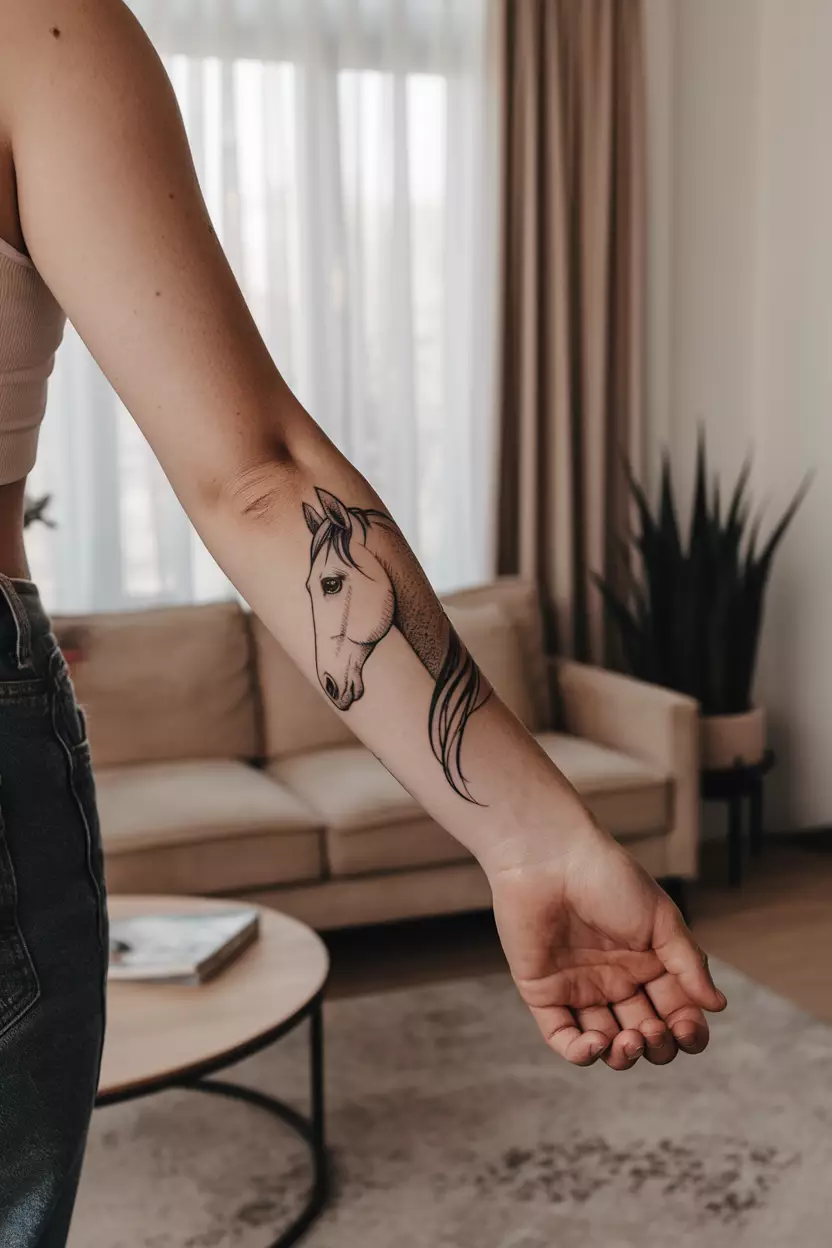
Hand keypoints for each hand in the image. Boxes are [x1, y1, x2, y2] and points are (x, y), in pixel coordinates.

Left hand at [488, 826, 726, 1071]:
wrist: (550, 858)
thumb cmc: (608, 878)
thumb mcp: (661, 919)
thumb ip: (688, 964)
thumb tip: (719, 1006)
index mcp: (649, 963)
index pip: (677, 1013)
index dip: (687, 1032)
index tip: (687, 1028)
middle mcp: (616, 980)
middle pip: (645, 1036)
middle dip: (656, 1047)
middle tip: (653, 1030)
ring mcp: (580, 988)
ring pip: (607, 1044)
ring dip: (623, 1055)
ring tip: (628, 1040)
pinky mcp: (544, 992)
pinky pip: (563, 1037)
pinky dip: (581, 1053)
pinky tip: (597, 1044)